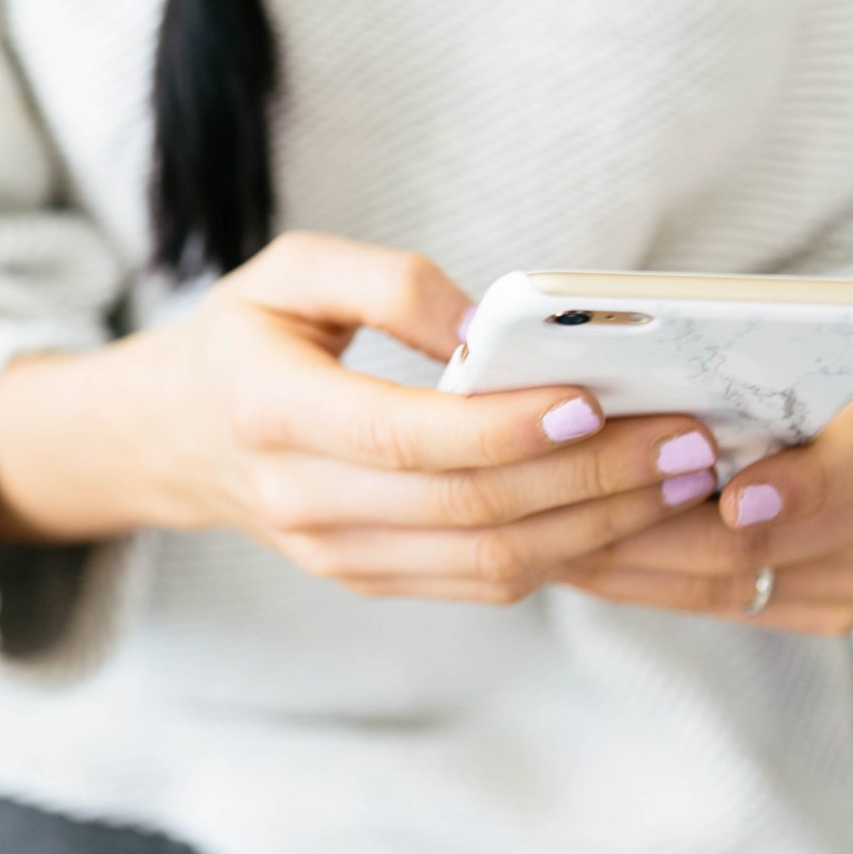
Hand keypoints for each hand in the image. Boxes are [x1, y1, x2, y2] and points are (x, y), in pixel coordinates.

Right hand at [0, 230, 723, 606]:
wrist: (169, 438)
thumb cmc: (242, 340)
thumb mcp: (287, 270)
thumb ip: (385, 280)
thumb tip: (486, 326)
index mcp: (271, 413)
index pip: (407, 437)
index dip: (507, 427)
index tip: (592, 396)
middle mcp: (300, 500)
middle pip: (470, 511)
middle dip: (592, 479)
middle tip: (683, 438)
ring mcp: (335, 555)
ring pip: (491, 563)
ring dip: (599, 527)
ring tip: (677, 476)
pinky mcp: (369, 580)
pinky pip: (485, 583)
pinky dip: (567, 553)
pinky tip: (624, 509)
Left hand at [545, 349, 852, 634]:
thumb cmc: (842, 380)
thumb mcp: (819, 357)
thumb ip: (749, 374)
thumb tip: (631, 380)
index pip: (850, 465)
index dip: (791, 488)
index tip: (734, 495)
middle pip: (758, 542)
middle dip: (648, 529)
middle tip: (563, 512)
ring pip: (730, 585)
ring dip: (630, 564)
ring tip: (550, 538)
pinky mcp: (837, 612)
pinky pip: (729, 607)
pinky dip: (650, 584)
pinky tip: (587, 564)